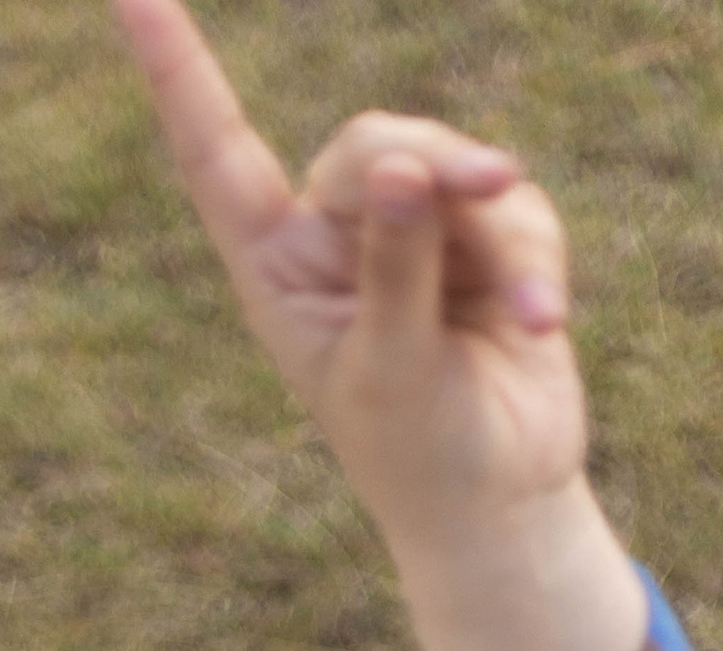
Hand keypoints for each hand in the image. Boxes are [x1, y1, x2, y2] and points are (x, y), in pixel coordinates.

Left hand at [113, 0, 648, 650]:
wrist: (502, 509)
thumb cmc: (422, 457)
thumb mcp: (393, 371)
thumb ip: (397, 269)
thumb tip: (409, 166)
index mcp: (275, 267)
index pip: (214, 151)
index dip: (178, 69)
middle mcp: (334, 238)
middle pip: (374, 147)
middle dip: (434, 165)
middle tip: (492, 188)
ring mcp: (412, 235)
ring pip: (454, 171)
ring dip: (501, 235)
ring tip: (531, 317)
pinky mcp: (485, 245)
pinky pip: (516, 211)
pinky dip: (535, 262)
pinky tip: (545, 326)